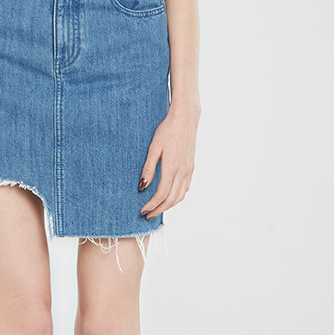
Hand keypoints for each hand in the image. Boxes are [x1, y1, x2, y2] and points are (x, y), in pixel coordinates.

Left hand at [138, 102, 200, 219]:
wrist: (186, 118)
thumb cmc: (167, 130)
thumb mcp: (154, 148)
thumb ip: (148, 169)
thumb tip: (142, 187)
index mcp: (172, 168)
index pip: (161, 194)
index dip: (151, 205)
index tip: (143, 210)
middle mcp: (183, 172)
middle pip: (171, 200)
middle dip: (159, 210)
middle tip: (148, 215)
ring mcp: (189, 170)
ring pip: (180, 196)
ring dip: (168, 206)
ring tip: (157, 209)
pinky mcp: (191, 168)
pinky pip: (185, 188)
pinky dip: (176, 197)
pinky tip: (169, 197)